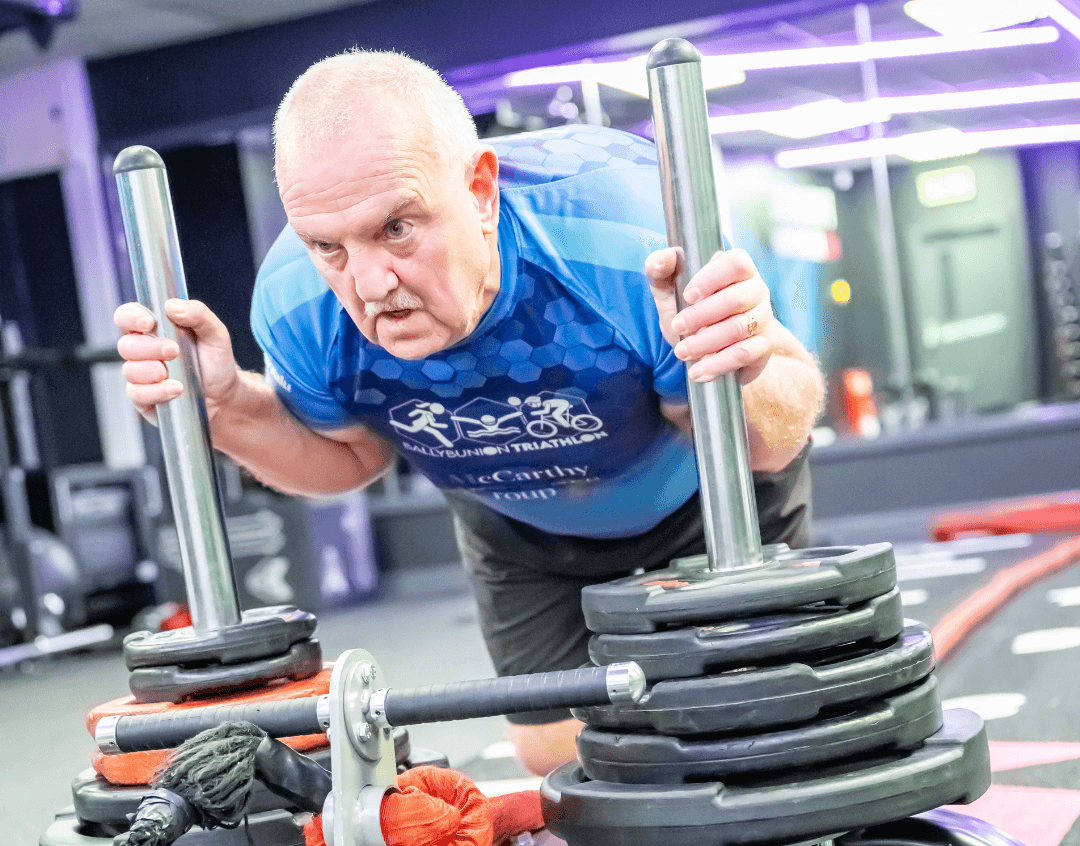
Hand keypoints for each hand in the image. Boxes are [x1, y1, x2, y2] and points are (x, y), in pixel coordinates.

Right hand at [114, 298, 240, 423]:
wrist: (225, 396)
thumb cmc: (216, 362)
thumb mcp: (216, 334)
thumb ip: (198, 314)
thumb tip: (172, 306)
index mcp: (155, 330)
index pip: (127, 316)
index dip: (130, 317)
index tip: (148, 323)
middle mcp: (143, 351)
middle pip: (126, 344)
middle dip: (149, 347)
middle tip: (174, 351)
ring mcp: (141, 376)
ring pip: (129, 370)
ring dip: (152, 371)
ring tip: (176, 374)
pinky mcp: (144, 398)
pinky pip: (137, 394)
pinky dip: (156, 392)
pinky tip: (175, 390)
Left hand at [645, 247, 774, 383]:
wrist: (711, 347)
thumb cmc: (691, 310)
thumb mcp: (670, 289)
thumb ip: (660, 269)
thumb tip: (661, 260)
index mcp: (737, 269)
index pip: (736, 263)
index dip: (712, 277)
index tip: (688, 295)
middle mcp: (756, 290)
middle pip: (736, 298)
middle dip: (701, 315)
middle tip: (677, 326)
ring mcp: (762, 318)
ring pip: (738, 328)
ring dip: (706, 342)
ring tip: (681, 352)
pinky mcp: (763, 345)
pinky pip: (744, 354)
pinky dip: (718, 364)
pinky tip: (697, 372)